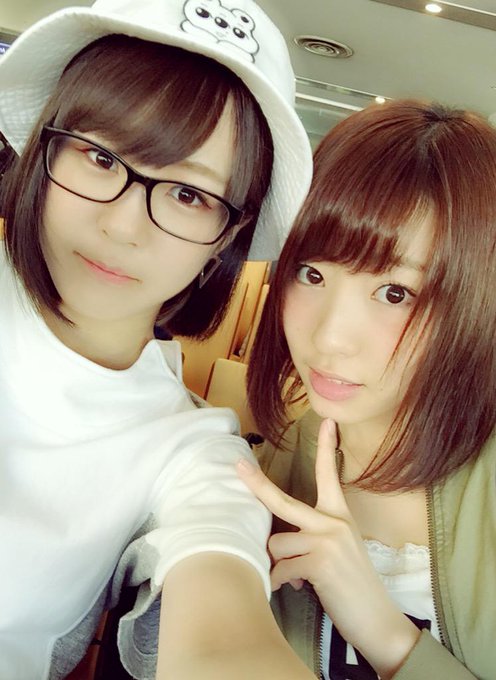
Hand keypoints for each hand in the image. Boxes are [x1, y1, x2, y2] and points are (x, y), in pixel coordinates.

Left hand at [237, 419, 419, 676]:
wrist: (377, 618)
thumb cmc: (352, 584)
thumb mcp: (336, 552)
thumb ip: (309, 539)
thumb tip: (274, 548)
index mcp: (339, 515)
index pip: (330, 474)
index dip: (326, 447)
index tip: (327, 421)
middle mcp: (333, 521)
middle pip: (282, 501)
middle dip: (256, 485)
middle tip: (237, 466)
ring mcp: (327, 540)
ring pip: (276, 545)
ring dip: (278, 565)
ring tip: (297, 577)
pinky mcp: (320, 561)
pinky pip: (280, 569)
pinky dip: (280, 583)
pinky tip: (298, 588)